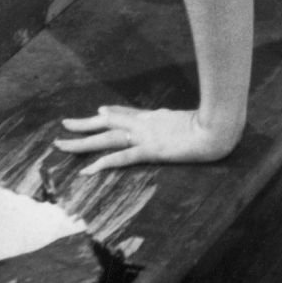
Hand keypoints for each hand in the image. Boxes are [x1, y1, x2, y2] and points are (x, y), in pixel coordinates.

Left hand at [56, 106, 240, 173]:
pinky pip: (121, 158)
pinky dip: (102, 163)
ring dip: (82, 143)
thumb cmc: (213, 124)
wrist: (220, 127)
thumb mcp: (191, 118)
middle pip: (108, 123)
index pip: (127, 113)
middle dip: (84, 125)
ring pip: (106, 139)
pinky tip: (87, 170)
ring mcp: (146, 136)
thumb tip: (167, 116)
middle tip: (64, 126)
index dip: (110, 113)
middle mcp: (145, 124)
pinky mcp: (151, 151)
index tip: (97, 112)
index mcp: (156, 117)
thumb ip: (175, 118)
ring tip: (61, 145)